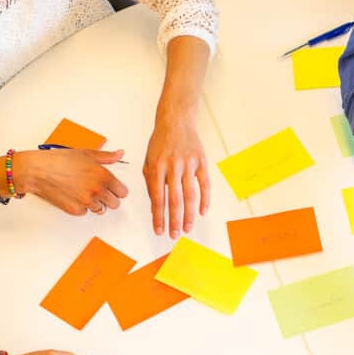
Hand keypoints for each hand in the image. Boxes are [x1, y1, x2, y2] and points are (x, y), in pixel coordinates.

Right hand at [13, 149, 128, 215]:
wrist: (38, 170)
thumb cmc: (59, 160)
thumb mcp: (86, 153)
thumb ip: (106, 157)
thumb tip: (119, 154)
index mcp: (103, 176)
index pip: (123, 192)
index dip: (117, 189)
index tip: (112, 187)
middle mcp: (97, 190)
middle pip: (115, 204)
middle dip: (108, 198)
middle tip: (98, 190)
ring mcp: (87, 202)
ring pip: (100, 209)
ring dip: (95, 202)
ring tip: (83, 191)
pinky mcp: (75, 210)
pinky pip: (85, 212)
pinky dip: (81, 206)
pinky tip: (74, 195)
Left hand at [143, 111, 209, 237]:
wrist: (176, 119)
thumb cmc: (161, 141)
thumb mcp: (148, 159)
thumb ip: (151, 181)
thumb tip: (155, 205)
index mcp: (157, 166)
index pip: (157, 197)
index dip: (158, 216)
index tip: (159, 230)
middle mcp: (173, 166)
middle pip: (174, 199)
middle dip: (173, 220)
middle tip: (174, 235)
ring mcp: (189, 164)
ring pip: (190, 195)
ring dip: (189, 214)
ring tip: (187, 228)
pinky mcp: (202, 162)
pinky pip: (204, 184)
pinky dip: (205, 200)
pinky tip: (202, 212)